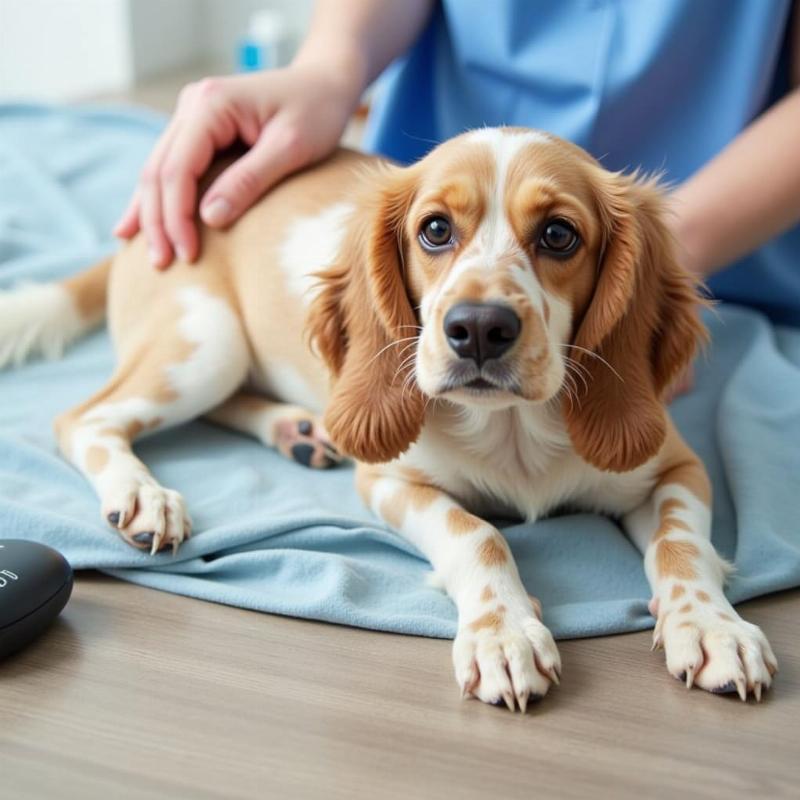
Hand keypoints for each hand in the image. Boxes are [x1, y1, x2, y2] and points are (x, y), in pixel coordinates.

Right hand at [114, 62, 360, 267]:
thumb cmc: (316, 112)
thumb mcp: (291, 148)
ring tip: (149, 255)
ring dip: (151, 215)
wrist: (324, 84)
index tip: (187, 255)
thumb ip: (250, 180)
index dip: (178, 216)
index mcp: (211, 104)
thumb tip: (209, 218)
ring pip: (157, 171)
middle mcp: (192, 105)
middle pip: (158, 171)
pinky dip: (157, 200)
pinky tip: (136, 226)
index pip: (178, 169)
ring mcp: (191, 115)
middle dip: (158, 221)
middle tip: (161, 265)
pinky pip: (170, 168)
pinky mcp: (199, 131)